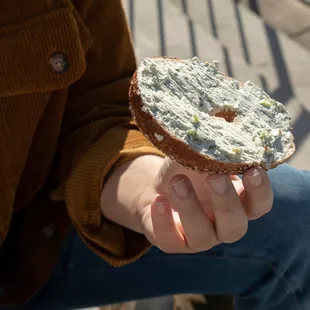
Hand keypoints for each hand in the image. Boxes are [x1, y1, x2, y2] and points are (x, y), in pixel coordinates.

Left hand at [136, 157, 273, 252]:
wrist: (158, 189)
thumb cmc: (186, 171)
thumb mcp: (198, 156)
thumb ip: (211, 150)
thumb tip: (221, 129)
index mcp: (238, 204)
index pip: (260, 205)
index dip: (260, 191)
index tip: (253, 170)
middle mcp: (223, 226)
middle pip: (236, 225)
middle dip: (226, 202)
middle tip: (214, 176)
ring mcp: (199, 238)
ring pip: (203, 236)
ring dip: (190, 208)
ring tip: (177, 181)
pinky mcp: (174, 243)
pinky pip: (170, 241)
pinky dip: (164, 221)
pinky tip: (159, 200)